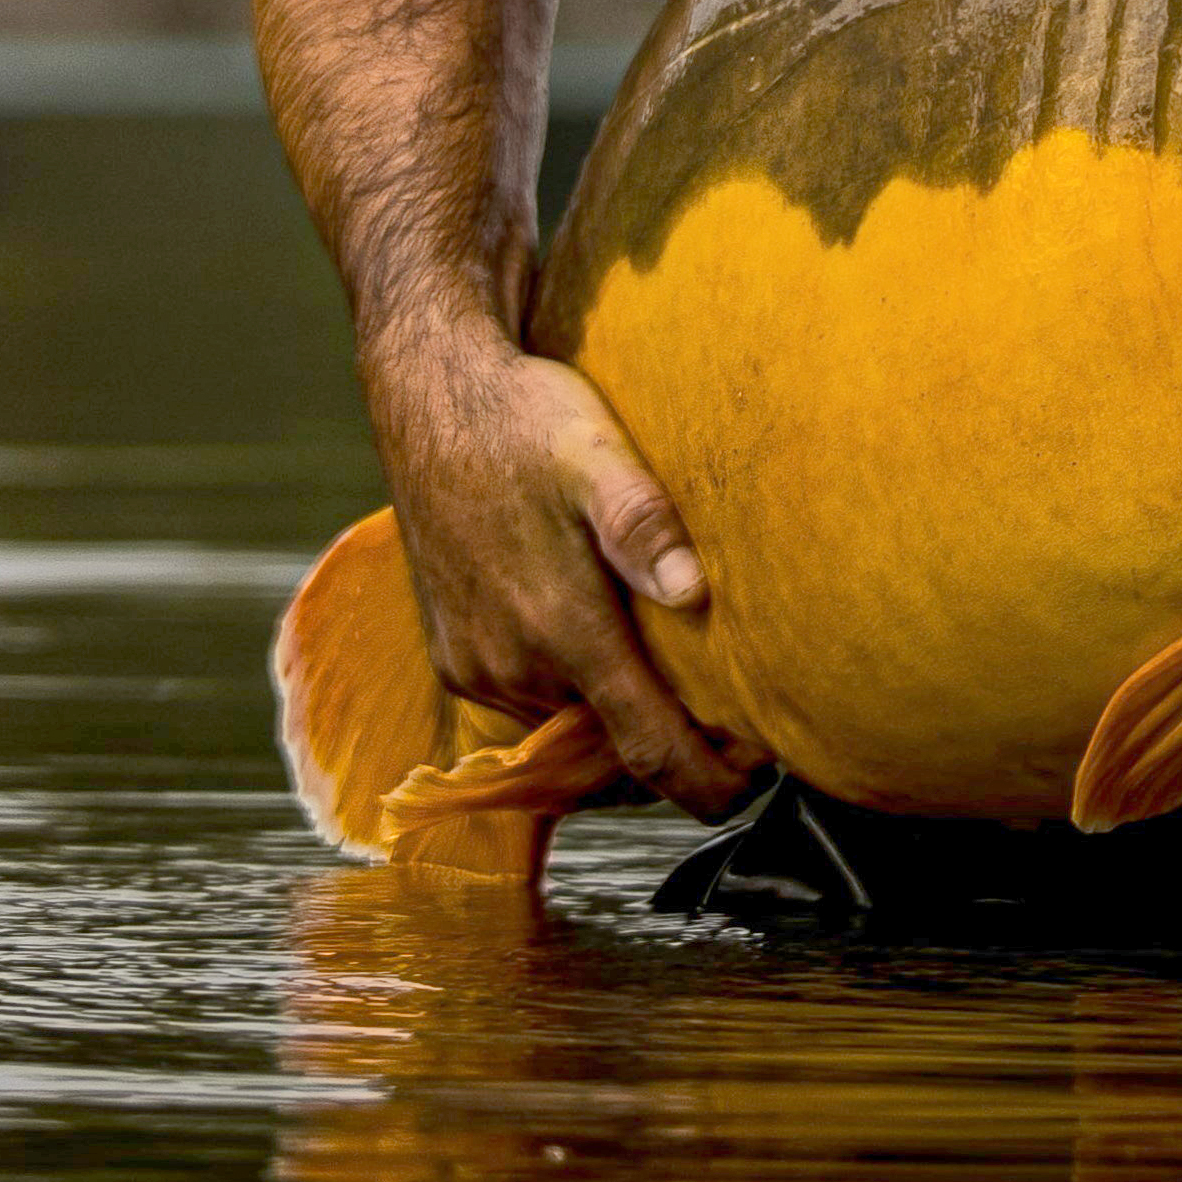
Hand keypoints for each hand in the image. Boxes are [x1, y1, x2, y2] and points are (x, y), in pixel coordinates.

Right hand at [360, 309, 756, 816]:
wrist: (428, 396)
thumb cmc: (523, 419)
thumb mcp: (595, 454)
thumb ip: (643, 526)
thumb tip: (695, 593)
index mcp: (560, 630)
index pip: (646, 749)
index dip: (707, 783)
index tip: (753, 785)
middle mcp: (514, 666)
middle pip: (612, 748)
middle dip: (670, 744)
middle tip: (732, 718)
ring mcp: (477, 668)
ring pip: (569, 728)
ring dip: (616, 719)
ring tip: (671, 680)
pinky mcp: (454, 658)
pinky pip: (527, 704)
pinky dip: (570, 696)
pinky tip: (599, 649)